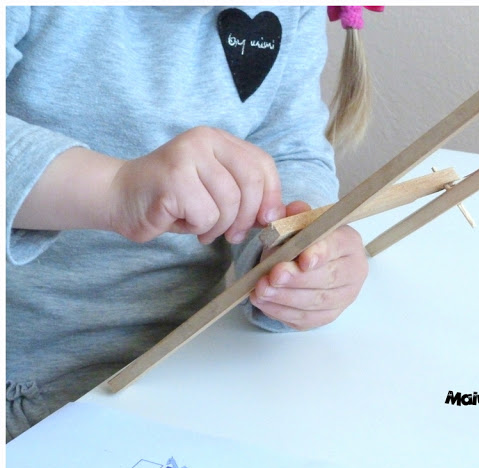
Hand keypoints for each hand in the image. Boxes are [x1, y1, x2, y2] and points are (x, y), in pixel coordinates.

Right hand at [108, 126, 284, 243]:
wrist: (119, 197)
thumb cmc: (173, 198)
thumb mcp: (215, 188)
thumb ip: (244, 192)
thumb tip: (276, 214)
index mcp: (218, 139)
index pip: (263, 164)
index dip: (271, 196)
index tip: (266, 220)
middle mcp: (203, 141)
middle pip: (250, 183)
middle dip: (247, 217)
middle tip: (233, 235)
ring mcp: (186, 157)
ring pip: (229, 203)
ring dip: (218, 226)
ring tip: (202, 228)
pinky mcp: (172, 180)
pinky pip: (205, 215)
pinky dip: (198, 228)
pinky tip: (181, 221)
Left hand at [250, 201, 368, 329]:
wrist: (308, 260)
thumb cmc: (305, 240)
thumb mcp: (299, 221)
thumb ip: (291, 215)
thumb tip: (278, 213)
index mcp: (349, 242)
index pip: (338, 247)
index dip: (321, 254)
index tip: (303, 260)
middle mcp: (353, 272)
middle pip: (329, 278)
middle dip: (298, 279)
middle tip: (274, 275)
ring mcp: (342, 297)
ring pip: (316, 302)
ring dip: (285, 297)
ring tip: (261, 289)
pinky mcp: (327, 316)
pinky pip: (306, 319)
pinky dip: (282, 312)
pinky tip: (264, 302)